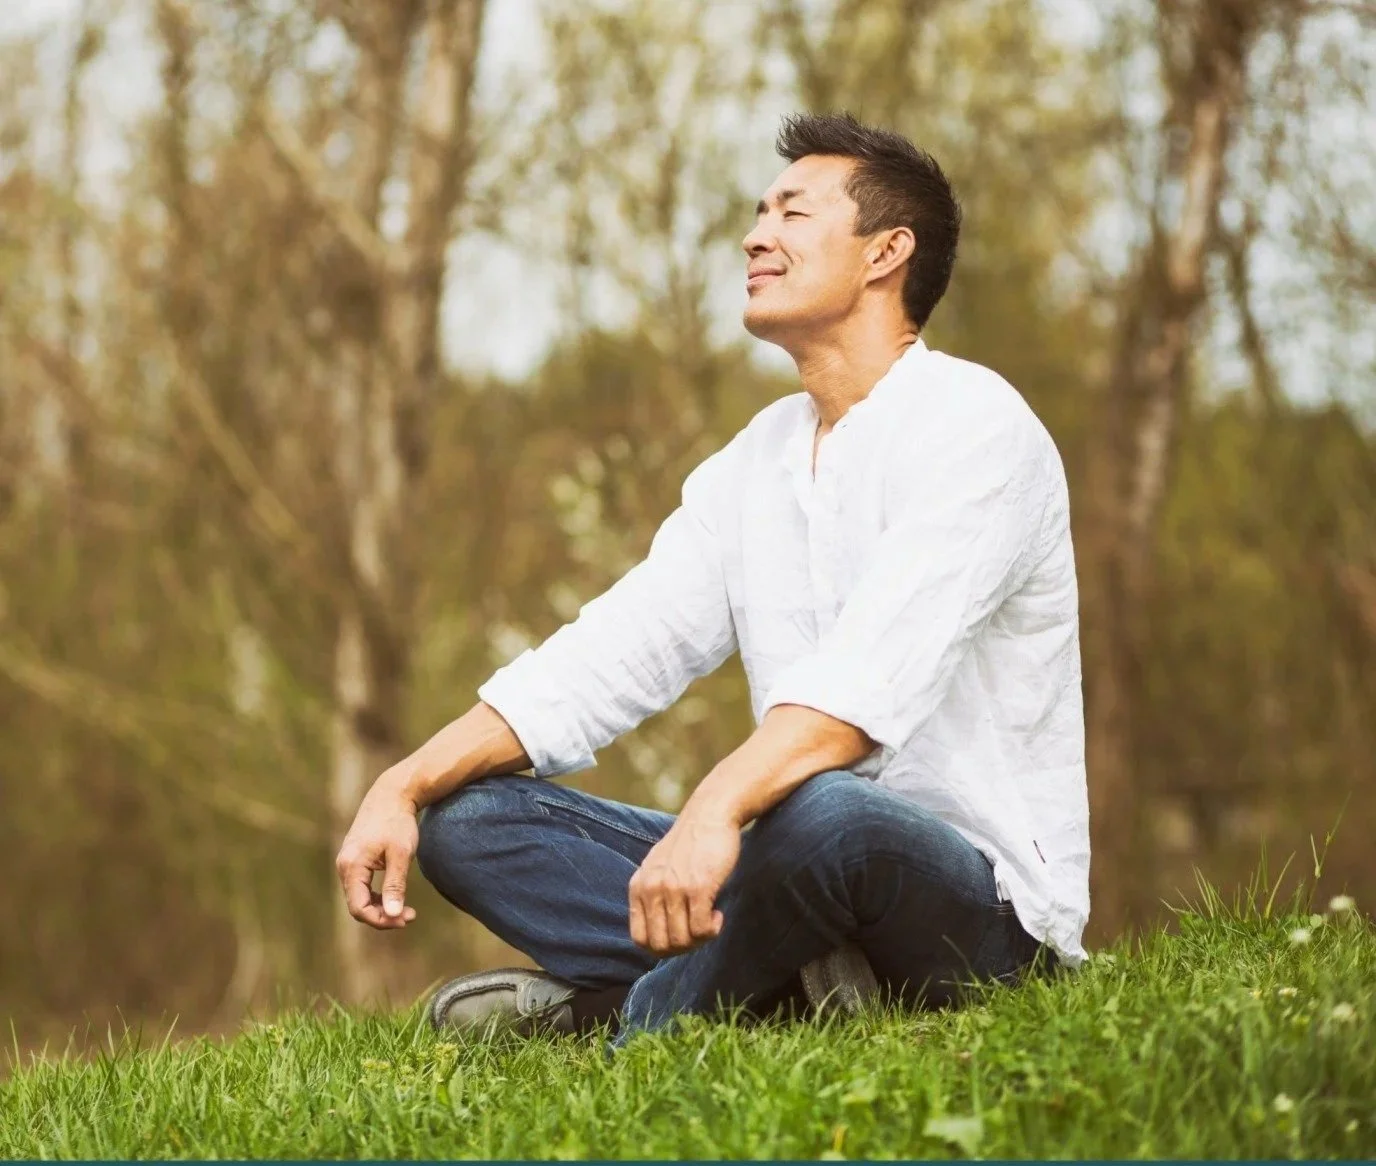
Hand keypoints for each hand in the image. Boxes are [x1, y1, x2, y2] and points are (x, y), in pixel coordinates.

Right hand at [335, 774, 420, 929]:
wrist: (391, 795)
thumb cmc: (397, 822)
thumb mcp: (401, 854)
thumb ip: (395, 885)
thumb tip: (393, 914)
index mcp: (352, 866)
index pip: (359, 908)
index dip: (381, 920)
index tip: (405, 919)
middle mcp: (344, 866)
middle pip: (357, 905)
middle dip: (383, 916)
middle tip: (410, 916)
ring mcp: (347, 863)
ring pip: (359, 897)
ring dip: (380, 907)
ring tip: (406, 911)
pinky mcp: (354, 860)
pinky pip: (361, 887)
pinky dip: (376, 896)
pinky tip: (394, 897)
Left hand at [628, 812, 739, 955]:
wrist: (710, 815)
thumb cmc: (689, 844)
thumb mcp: (657, 868)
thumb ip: (652, 895)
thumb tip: (657, 934)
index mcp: (638, 887)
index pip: (640, 939)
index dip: (661, 948)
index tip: (680, 937)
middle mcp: (652, 890)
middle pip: (661, 945)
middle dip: (682, 948)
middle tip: (698, 933)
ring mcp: (674, 889)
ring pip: (682, 941)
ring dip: (700, 940)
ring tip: (709, 921)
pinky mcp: (698, 887)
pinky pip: (701, 929)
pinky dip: (712, 930)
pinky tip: (718, 915)